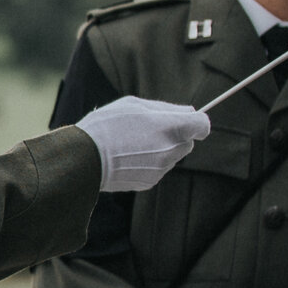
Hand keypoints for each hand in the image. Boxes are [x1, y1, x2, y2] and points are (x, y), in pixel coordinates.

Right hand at [75, 96, 210, 191]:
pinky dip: (148, 164)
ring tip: (132, 144)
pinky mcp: (150, 182)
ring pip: (172, 157)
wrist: (85, 157)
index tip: (188, 121)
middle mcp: (171, 150)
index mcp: (171, 127)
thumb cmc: (108, 125)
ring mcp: (162, 169)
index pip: (202, 125)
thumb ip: (167, 108)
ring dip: (160, 150)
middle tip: (148, 130)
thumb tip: (190, 111)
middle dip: (175, 136)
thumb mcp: (135, 105)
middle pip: (187, 143)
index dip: (197, 122)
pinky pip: (158, 170)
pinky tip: (128, 158)